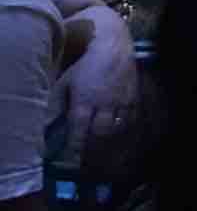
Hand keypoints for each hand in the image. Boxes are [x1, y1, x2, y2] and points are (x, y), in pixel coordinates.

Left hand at [51, 8, 138, 159]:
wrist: (112, 43)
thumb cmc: (84, 62)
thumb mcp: (65, 81)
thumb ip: (57, 104)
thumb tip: (47, 125)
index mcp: (85, 99)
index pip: (79, 131)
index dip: (75, 149)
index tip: (70, 164)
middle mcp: (105, 103)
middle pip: (101, 135)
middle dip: (95, 153)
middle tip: (88, 167)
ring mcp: (122, 101)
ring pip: (118, 130)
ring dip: (111, 146)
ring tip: (104, 160)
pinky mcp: (134, 98)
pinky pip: (131, 121)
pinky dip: (125, 133)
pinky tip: (121, 141)